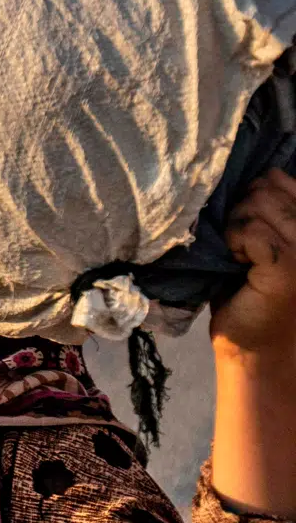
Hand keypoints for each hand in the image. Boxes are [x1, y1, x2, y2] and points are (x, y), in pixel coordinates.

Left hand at [215, 169, 295, 355]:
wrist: (255, 349)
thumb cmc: (253, 294)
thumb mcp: (263, 242)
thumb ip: (268, 209)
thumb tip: (266, 173)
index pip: (281, 179)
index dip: (253, 195)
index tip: (249, 230)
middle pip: (265, 188)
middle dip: (240, 212)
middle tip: (241, 247)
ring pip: (256, 206)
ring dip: (235, 228)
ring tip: (241, 256)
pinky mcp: (288, 267)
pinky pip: (249, 231)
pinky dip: (233, 243)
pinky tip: (238, 264)